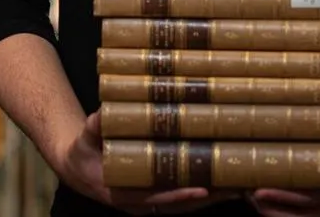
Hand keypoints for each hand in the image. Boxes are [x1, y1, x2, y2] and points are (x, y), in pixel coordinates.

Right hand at [52, 111, 231, 214]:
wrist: (79, 168)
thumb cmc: (83, 152)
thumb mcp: (84, 139)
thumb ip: (93, 128)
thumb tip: (101, 114)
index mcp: (122, 194)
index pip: (156, 198)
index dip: (178, 196)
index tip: (201, 190)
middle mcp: (140, 203)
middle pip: (179, 205)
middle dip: (207, 199)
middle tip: (234, 187)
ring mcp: (150, 201)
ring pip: (185, 204)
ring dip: (212, 196)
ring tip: (239, 185)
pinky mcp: (157, 195)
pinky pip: (183, 197)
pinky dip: (203, 191)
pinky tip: (224, 180)